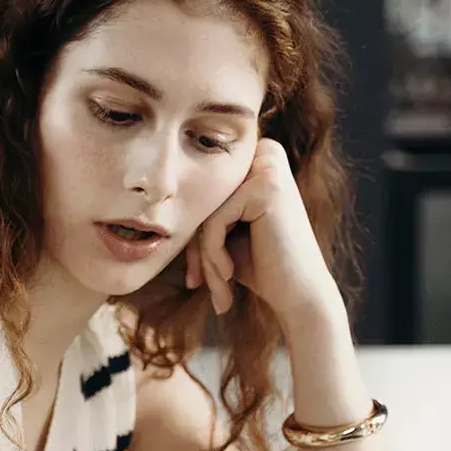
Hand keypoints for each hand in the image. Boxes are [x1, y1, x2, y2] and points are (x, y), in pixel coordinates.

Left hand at [183, 138, 340, 324]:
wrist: (301, 296)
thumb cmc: (262, 266)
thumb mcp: (224, 233)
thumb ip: (200, 211)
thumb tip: (150, 207)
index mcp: (257, 159)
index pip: (205, 195)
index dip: (193, 236)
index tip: (195, 276)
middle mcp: (265, 154)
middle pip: (204, 201)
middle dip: (196, 249)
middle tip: (197, 284)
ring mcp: (268, 167)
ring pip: (205, 212)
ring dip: (204, 257)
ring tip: (217, 291)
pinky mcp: (265, 187)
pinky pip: (214, 221)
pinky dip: (214, 255)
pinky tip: (229, 276)